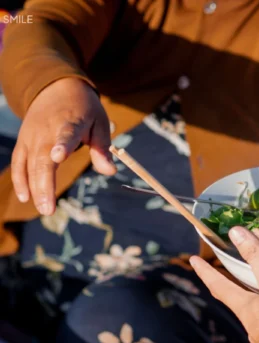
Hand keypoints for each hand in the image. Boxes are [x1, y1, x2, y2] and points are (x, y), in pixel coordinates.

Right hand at [11, 77, 115, 214]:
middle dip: (44, 184)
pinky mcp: (24, 141)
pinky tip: (27, 197)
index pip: (66, 134)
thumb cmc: (84, 109)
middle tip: (49, 209)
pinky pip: (19, 162)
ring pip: (29, 163)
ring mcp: (32, 136)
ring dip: (34, 188)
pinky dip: (20, 179)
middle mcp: (47, 130)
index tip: (59, 156)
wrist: (56, 87)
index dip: (62, 145)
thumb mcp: (100, 123)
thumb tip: (110, 172)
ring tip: (43, 209)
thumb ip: (103, 148)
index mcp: (70, 123)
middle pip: (43, 158)